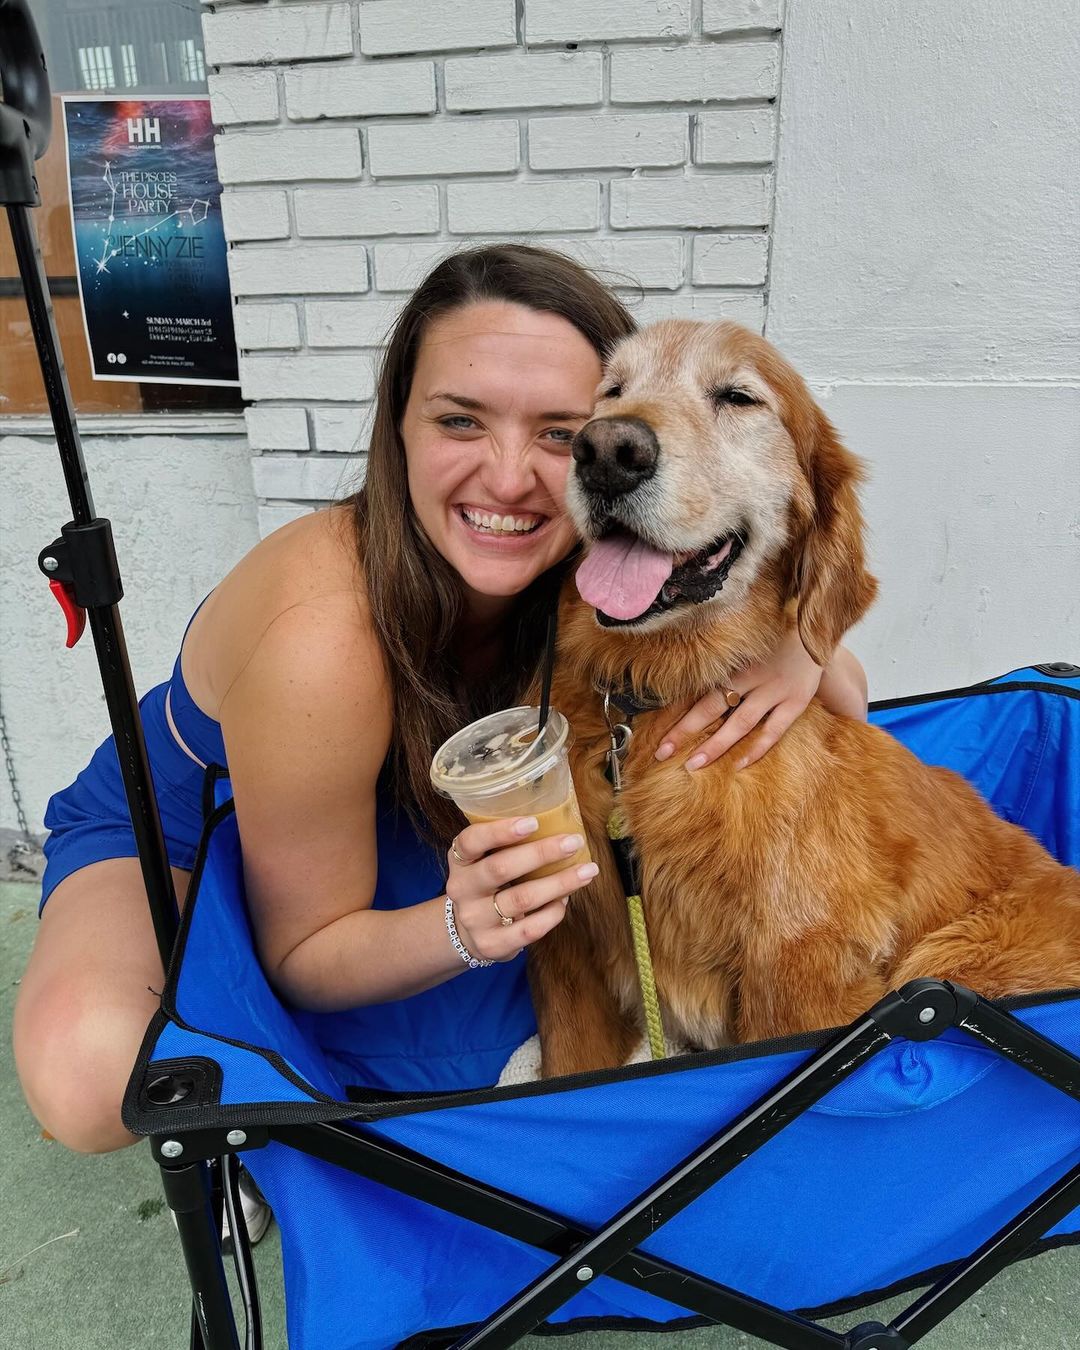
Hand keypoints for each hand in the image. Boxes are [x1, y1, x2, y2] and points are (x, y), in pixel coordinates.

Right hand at [445, 818, 599, 963]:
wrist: (467, 934)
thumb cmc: (487, 886)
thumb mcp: (483, 861)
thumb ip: (505, 845)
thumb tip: (558, 823)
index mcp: (460, 861)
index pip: (471, 841)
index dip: (500, 831)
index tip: (533, 823)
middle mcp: (462, 889)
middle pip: (501, 869)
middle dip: (542, 853)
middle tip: (574, 841)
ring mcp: (475, 920)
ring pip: (522, 899)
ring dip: (559, 883)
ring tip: (587, 871)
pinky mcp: (493, 944)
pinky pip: (531, 928)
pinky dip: (553, 912)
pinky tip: (565, 900)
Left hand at [654, 628, 826, 771]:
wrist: (817, 627)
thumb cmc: (773, 638)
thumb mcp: (744, 645)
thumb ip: (722, 665)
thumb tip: (686, 690)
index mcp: (734, 661)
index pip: (698, 690)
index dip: (675, 712)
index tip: (656, 733)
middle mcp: (752, 674)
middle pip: (712, 706)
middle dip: (685, 731)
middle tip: (661, 753)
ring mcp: (776, 689)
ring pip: (741, 723)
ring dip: (716, 745)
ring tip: (693, 765)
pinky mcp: (797, 700)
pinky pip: (774, 730)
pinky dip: (756, 749)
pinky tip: (738, 765)